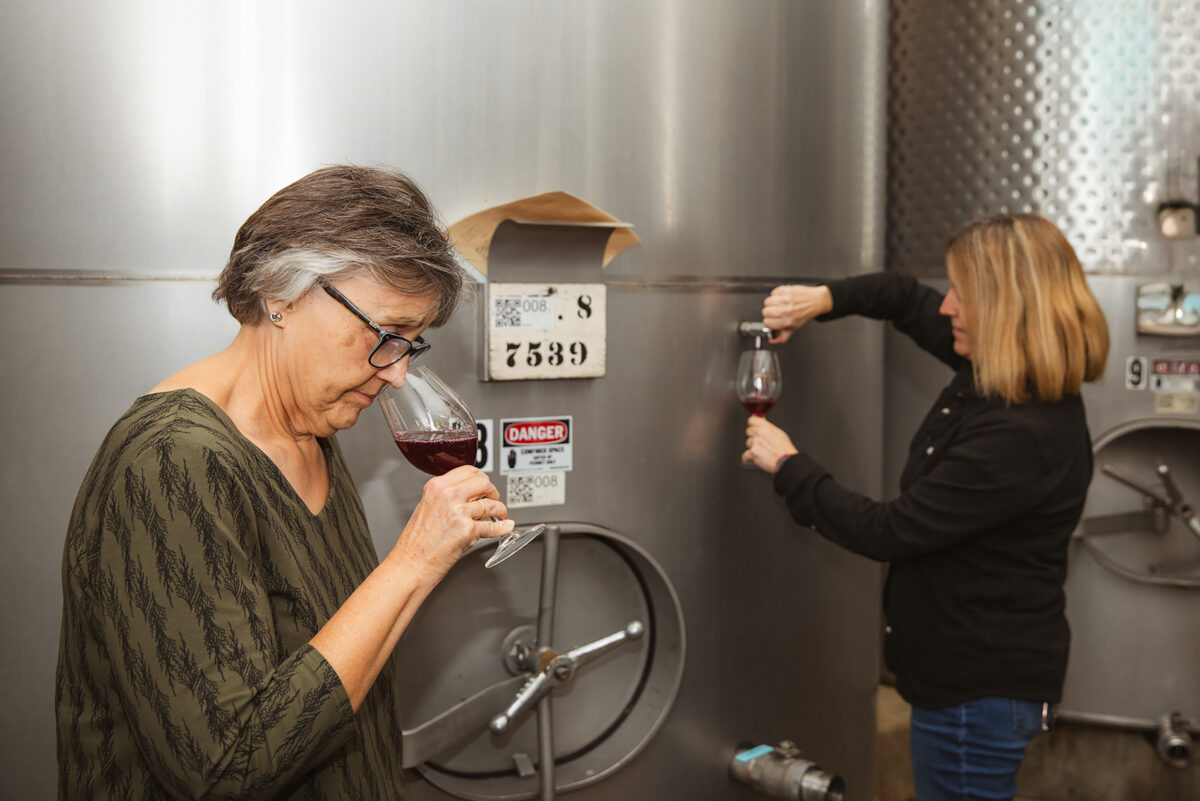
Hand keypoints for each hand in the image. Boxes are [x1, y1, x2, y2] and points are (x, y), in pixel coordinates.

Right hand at [389, 465, 513, 583]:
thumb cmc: (415, 543)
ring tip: (500, 515)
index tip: (484, 486)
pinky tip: (505, 526)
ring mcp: (459, 513)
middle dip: (493, 492)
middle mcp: (447, 496)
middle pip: (484, 482)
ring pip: (492, 504)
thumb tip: (469, 493)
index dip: (481, 479)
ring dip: (500, 510)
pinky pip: (493, 526)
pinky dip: (503, 527)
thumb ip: (446, 497)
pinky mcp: (468, 531)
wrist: (410, 565)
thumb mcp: (426, 507)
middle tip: (493, 499)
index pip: (469, 470)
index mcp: (436, 487)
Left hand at [743, 415, 798, 473]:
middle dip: (753, 436)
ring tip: (763, 451)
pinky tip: (756, 458)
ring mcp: (755, 443)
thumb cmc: (785, 449)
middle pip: (748, 431)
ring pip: (748, 443)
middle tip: (760, 442)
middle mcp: (759, 433)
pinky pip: (745, 455)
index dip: (752, 424)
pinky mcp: (752, 453)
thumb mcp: (779, 433)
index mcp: (766, 427)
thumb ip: (768, 427)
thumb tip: (761, 421)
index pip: (751, 420)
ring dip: (753, 447)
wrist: (786, 461)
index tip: (753, 427)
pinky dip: (749, 458)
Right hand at [762, 285, 831, 343]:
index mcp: (788, 321)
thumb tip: (772, 340)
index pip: (767, 322)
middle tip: (776, 312)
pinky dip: (776, 294)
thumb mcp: (795, 328)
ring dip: (771, 303)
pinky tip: (782, 298)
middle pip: (765, 311)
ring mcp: (786, 300)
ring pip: (767, 301)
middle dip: (769, 312)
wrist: (816, 301)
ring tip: (779, 304)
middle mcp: (786, 311)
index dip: (769, 321)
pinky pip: (773, 292)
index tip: (772, 320)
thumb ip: (783, 336)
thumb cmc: (806, 314)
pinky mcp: (786, 290)